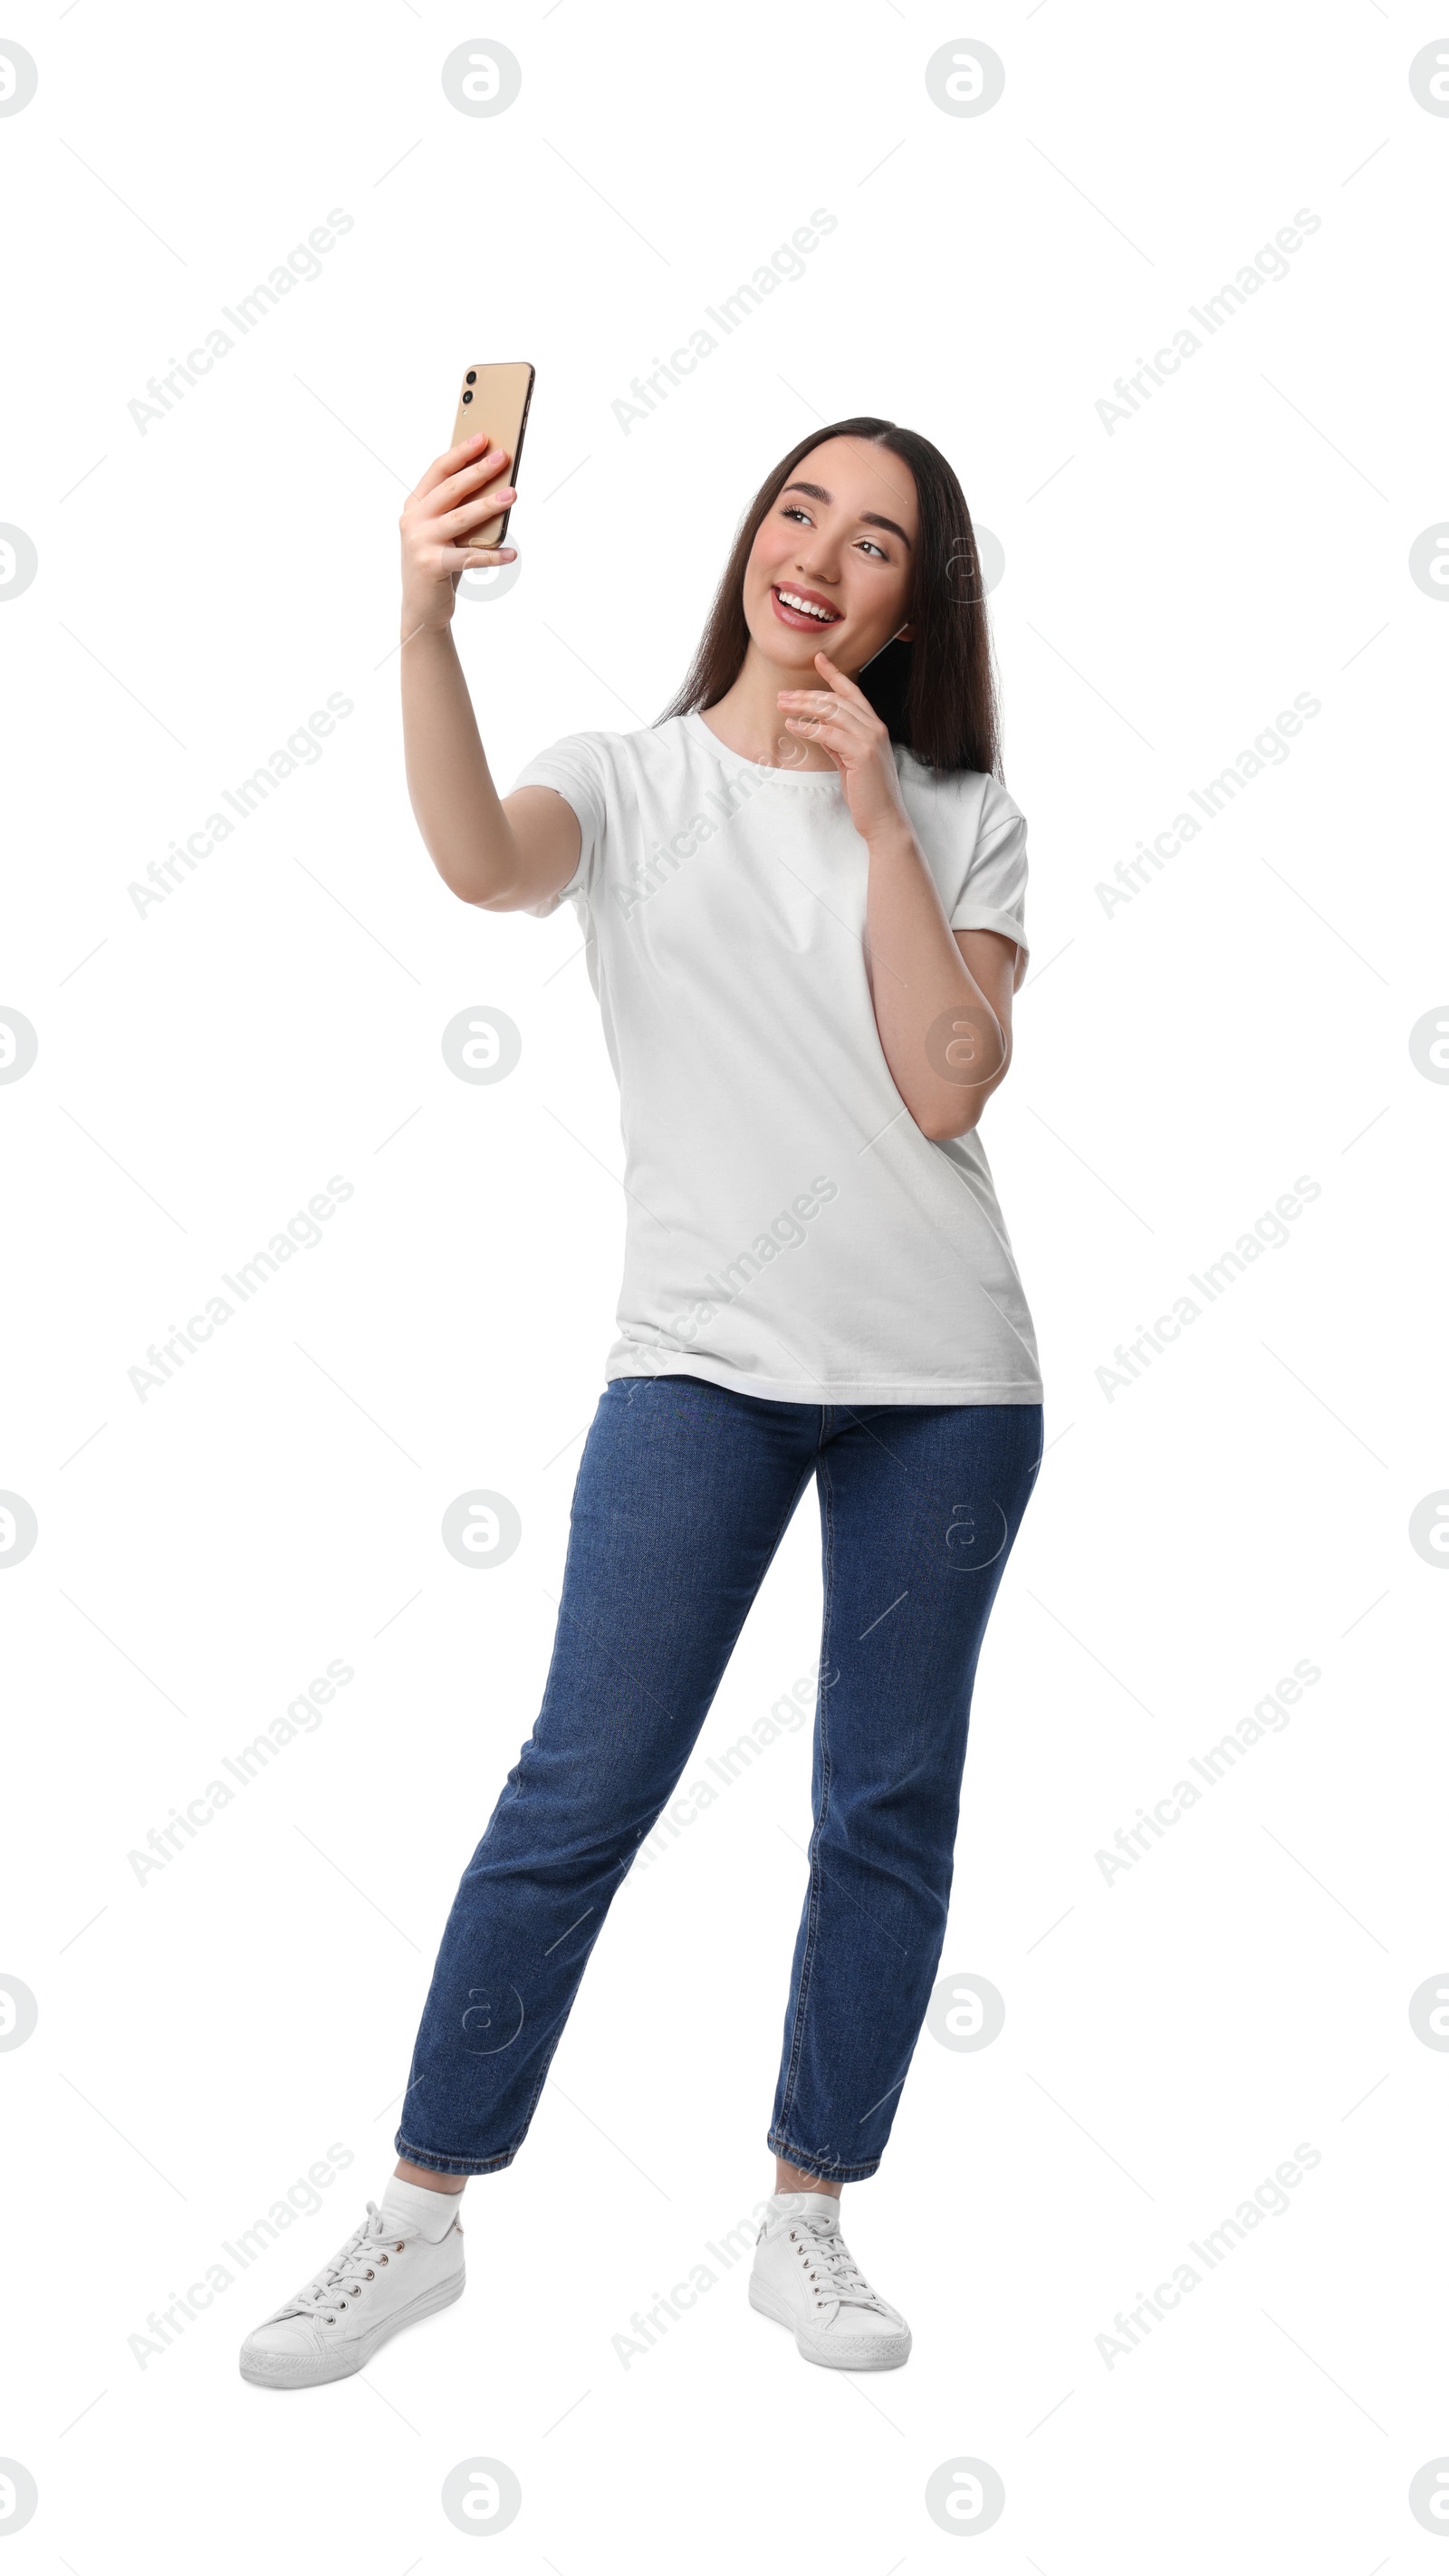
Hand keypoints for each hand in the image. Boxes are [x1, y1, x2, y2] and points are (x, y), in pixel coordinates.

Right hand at [399, 432, 517, 636]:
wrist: (421, 608)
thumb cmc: (438, 563)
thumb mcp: (443, 533)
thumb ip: (457, 511)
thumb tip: (495, 488)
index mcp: (414, 506)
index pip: (438, 471)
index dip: (461, 453)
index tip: (483, 438)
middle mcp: (413, 520)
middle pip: (451, 489)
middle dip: (479, 471)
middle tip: (503, 458)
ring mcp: (420, 542)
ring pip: (460, 518)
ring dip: (489, 506)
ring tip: (512, 495)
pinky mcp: (431, 565)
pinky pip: (470, 557)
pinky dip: (493, 556)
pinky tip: (512, 554)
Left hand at [777, 653, 910, 844]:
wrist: (884, 820)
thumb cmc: (867, 795)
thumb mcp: (850, 763)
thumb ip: (838, 743)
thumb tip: (818, 729)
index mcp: (874, 727)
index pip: (852, 693)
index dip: (834, 675)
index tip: (819, 659)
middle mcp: (875, 728)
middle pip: (836, 700)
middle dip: (807, 695)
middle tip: (782, 695)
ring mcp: (871, 739)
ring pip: (832, 711)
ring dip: (803, 707)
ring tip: (782, 706)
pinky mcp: (862, 753)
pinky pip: (829, 733)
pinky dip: (808, 728)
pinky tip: (793, 726)